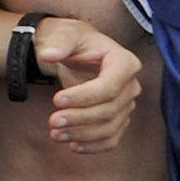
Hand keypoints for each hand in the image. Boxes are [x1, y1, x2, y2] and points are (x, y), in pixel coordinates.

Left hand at [35, 20, 140, 153]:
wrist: (80, 53)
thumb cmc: (76, 41)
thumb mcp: (67, 34)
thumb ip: (59, 42)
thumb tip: (48, 55)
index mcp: (124, 61)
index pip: (110, 86)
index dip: (84, 97)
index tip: (56, 100)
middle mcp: (131, 85)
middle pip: (110, 110)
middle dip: (79, 119)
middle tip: (52, 121)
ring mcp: (127, 104)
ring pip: (110, 128)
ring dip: (82, 135)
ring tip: (55, 134)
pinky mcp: (120, 119)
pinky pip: (112, 139)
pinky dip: (93, 146)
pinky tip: (72, 145)